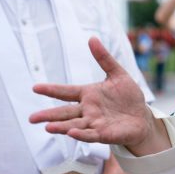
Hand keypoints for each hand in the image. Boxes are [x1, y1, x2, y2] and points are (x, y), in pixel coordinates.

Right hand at [30, 37, 151, 147]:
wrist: (142, 117)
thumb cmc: (128, 97)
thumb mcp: (118, 74)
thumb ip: (104, 58)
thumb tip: (92, 38)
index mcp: (88, 94)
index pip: (66, 92)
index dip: (51, 90)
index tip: (35, 87)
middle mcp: (88, 110)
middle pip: (64, 112)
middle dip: (48, 115)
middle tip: (32, 118)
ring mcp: (94, 123)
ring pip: (74, 124)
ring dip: (61, 126)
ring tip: (47, 127)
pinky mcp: (104, 134)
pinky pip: (91, 135)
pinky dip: (81, 134)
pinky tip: (72, 133)